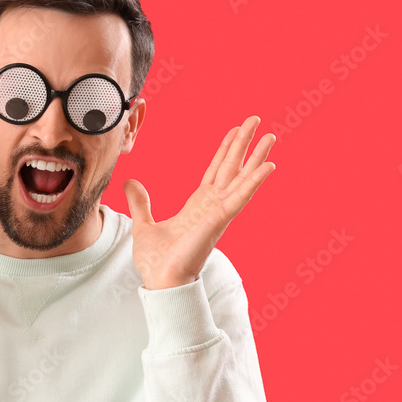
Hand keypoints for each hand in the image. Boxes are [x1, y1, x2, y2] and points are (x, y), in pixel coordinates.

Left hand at [123, 115, 275, 289]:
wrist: (160, 281)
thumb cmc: (157, 261)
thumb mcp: (144, 224)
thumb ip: (140, 203)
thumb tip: (131, 183)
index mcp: (197, 206)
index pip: (215, 171)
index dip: (225, 150)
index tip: (235, 131)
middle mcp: (212, 207)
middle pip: (231, 168)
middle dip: (244, 144)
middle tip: (256, 120)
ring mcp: (218, 213)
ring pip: (241, 178)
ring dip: (256, 157)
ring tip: (271, 136)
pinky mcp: (219, 220)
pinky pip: (240, 197)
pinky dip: (255, 181)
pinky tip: (269, 165)